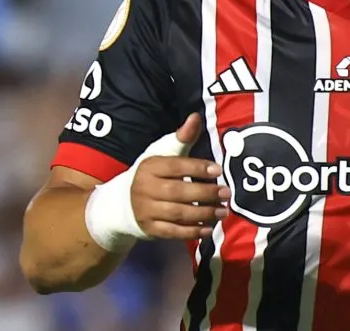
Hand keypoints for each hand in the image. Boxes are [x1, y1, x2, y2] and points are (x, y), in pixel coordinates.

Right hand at [130, 113, 230, 239]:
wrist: (123, 202)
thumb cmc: (152, 174)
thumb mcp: (163, 152)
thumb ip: (182, 138)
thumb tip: (196, 117)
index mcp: (150, 166)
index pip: (175, 166)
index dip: (197, 168)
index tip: (218, 170)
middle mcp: (145, 188)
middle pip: (178, 192)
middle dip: (205, 193)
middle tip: (227, 193)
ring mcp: (146, 210)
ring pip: (177, 213)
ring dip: (203, 213)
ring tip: (223, 211)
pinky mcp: (150, 229)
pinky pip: (173, 232)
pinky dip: (192, 232)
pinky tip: (209, 228)